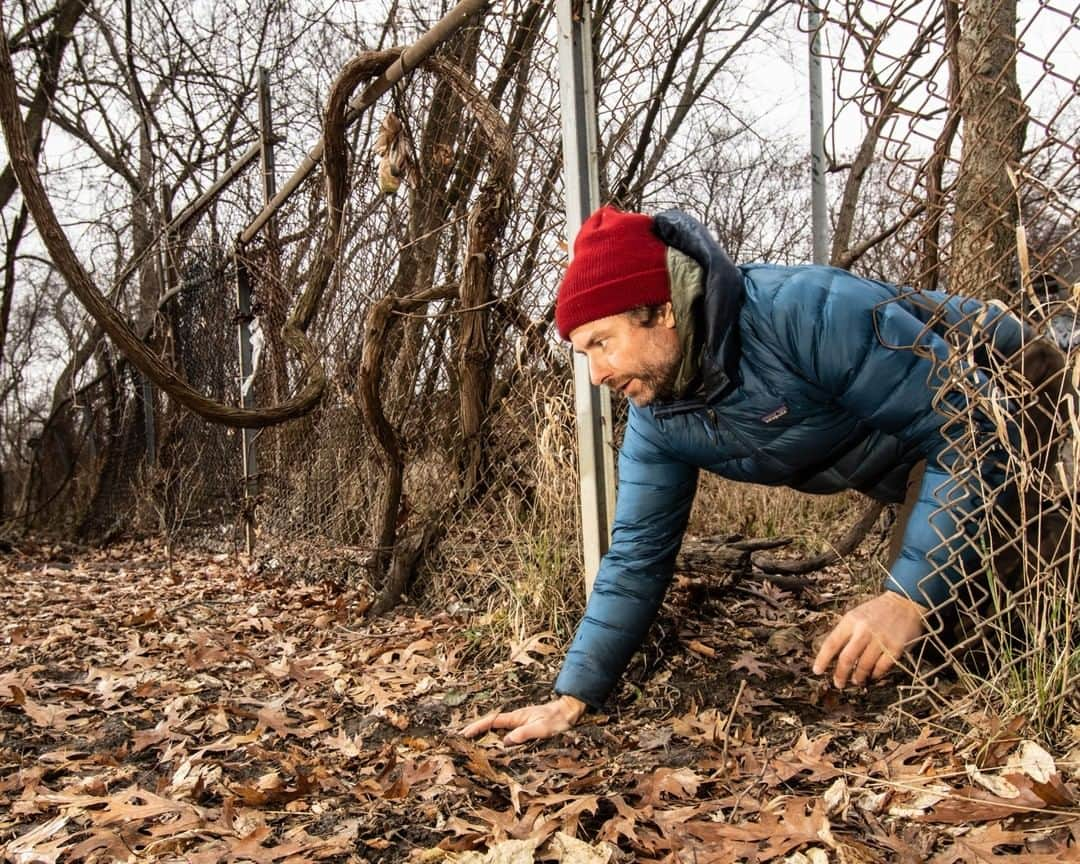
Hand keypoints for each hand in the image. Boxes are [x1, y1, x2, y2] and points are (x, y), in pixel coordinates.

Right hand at [459, 694, 586, 744]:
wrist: (568, 712)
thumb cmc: (556, 720)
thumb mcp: (541, 729)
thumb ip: (524, 734)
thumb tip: (505, 741)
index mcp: (516, 717)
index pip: (492, 721)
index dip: (478, 727)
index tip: (465, 733)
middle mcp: (515, 718)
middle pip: (491, 723)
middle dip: (476, 729)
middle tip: (462, 738)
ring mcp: (519, 721)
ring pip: (497, 726)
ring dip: (484, 732)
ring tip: (472, 741)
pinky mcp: (524, 726)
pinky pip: (505, 730)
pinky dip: (495, 734)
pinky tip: (494, 741)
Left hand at [812, 591, 926, 688]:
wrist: (904, 603)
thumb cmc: (877, 611)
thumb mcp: (856, 614)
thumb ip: (846, 632)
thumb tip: (832, 655)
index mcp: (851, 621)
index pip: (832, 643)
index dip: (822, 659)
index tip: (817, 671)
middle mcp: (864, 630)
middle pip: (846, 658)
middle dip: (840, 674)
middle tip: (838, 684)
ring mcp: (881, 640)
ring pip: (864, 666)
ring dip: (858, 676)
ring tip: (856, 680)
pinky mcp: (895, 648)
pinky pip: (881, 667)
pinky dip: (875, 674)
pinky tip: (872, 675)